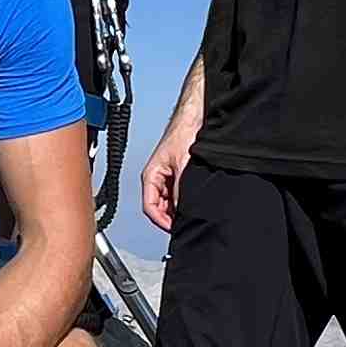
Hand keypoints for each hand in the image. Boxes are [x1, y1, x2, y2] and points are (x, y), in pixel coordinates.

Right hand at [140, 116, 195, 234]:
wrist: (195, 118)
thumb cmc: (183, 132)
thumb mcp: (183, 165)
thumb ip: (180, 190)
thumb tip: (182, 211)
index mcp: (151, 176)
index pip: (150, 207)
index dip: (161, 221)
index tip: (173, 229)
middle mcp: (158, 178)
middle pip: (159, 208)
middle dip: (170, 218)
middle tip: (184, 224)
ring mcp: (168, 178)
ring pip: (169, 203)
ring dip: (178, 210)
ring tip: (190, 214)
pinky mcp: (178, 176)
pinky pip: (178, 195)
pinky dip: (184, 202)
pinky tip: (193, 204)